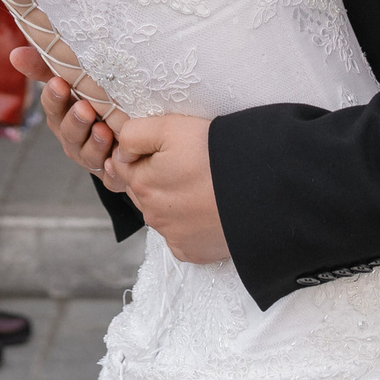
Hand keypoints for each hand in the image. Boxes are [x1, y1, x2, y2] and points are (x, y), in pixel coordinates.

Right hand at [10, 46, 122, 187]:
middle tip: (85, 108)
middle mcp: (73, 138)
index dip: (54, 96)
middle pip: (69, 132)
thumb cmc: (96, 103)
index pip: (52, 105)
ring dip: (95, 143)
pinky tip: (115, 163)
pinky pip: (111, 176)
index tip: (59, 82)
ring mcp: (92, 157)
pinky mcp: (112, 174)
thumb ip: (46, 67)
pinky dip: (113, 171)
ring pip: (89, 154)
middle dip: (76, 120)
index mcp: (62, 115)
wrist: (127, 137)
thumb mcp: (75, 82)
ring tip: (104, 130)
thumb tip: (14, 54)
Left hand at [110, 115, 228, 263]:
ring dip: (173, 201)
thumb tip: (120, 152)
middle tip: (188, 165)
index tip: (168, 149)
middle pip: (142, 192)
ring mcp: (172, 236)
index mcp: (142, 184)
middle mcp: (152, 214)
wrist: (259, 189)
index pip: (124, 166)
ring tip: (203, 186)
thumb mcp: (170, 127)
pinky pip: (181, 236)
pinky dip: (190, 223)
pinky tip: (208, 208)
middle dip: (156, 178)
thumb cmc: (217, 154)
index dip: (143, 153)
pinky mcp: (191, 252)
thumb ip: (134, 135)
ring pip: (162, 213)